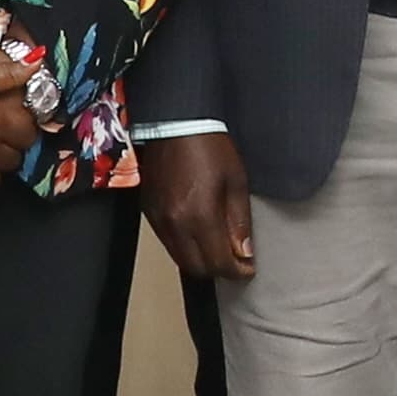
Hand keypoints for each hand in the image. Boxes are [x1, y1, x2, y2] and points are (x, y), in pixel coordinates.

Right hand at [140, 132, 256, 281]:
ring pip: (180, 259)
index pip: (218, 263)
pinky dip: (184, 247)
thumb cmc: (209, 146)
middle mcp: (175, 224)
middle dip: (219, 270)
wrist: (175, 123)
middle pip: (197, 268)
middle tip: (235, 262)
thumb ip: (240, 221)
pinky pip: (167, 243)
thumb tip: (244, 251)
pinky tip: (198, 236)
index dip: (237, 271)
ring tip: (219, 249)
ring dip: (200, 261)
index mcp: (200, 215)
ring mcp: (158, 220)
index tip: (248, 269)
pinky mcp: (149, 213)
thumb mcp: (236, 181)